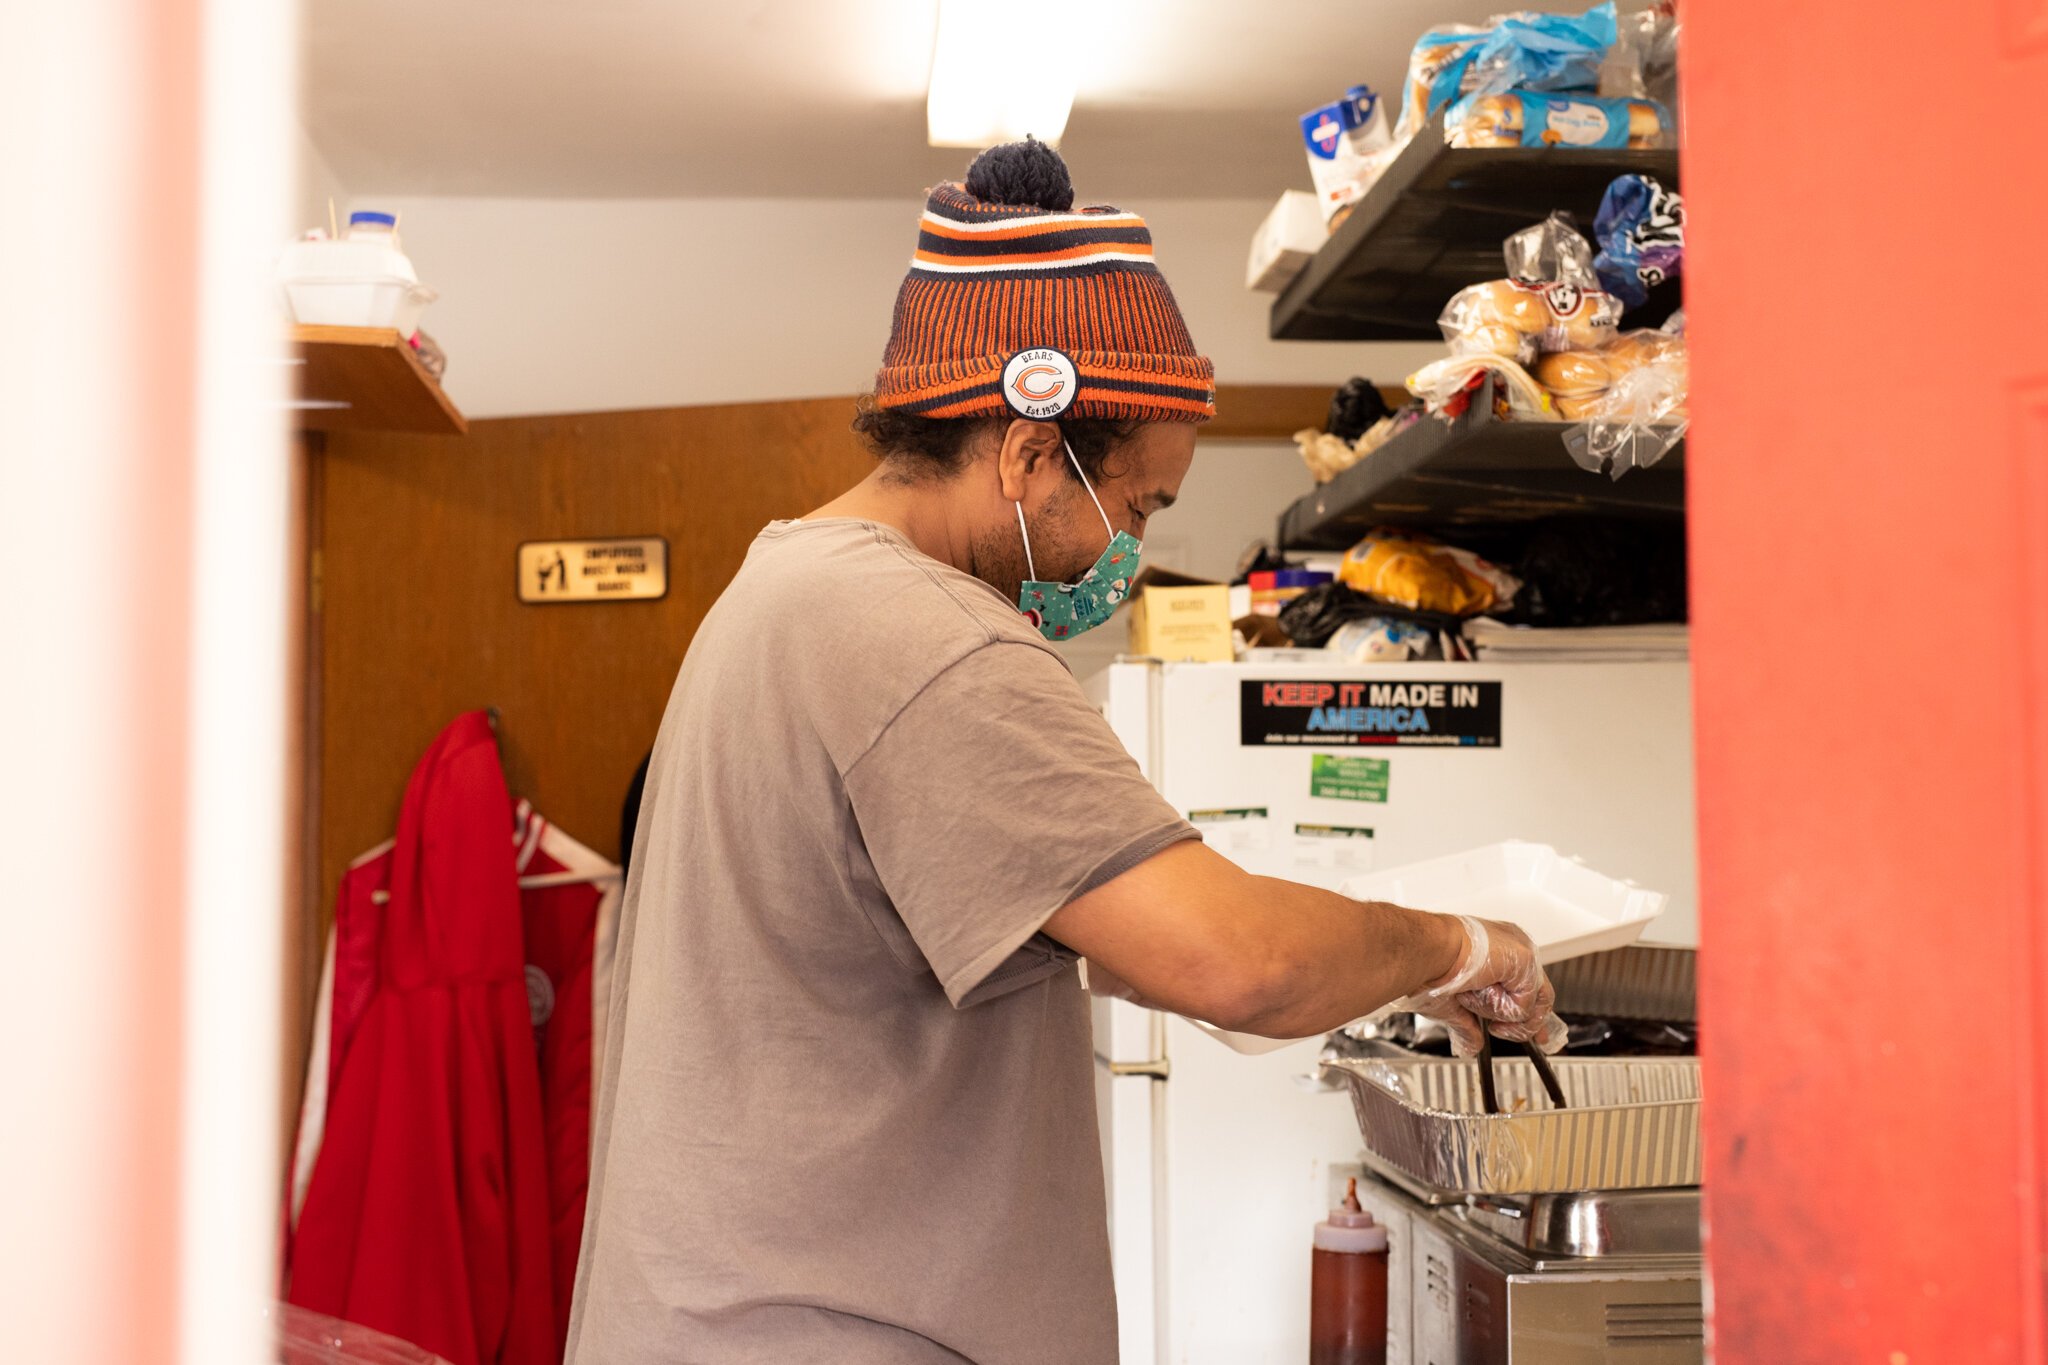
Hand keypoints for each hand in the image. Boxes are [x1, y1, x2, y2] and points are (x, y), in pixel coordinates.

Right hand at [1403, 915, 1567, 1056]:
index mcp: (1497, 952)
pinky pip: (1526, 1003)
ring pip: (1535, 1003)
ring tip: (1476, 1001)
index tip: (1537, 1037)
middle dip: (1532, 1024)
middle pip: (1539, 996)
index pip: (1527, 987)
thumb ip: (1467, 1026)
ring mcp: (1522, 953)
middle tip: (1524, 1038)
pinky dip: (1501, 1008)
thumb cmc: (1427, 969)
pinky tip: (1480, 992)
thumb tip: (1470, 1046)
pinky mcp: (1525, 959)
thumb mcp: (1450, 1005)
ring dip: (1504, 1015)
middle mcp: (1514, 947)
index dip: (1530, 1015)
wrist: (1424, 952)